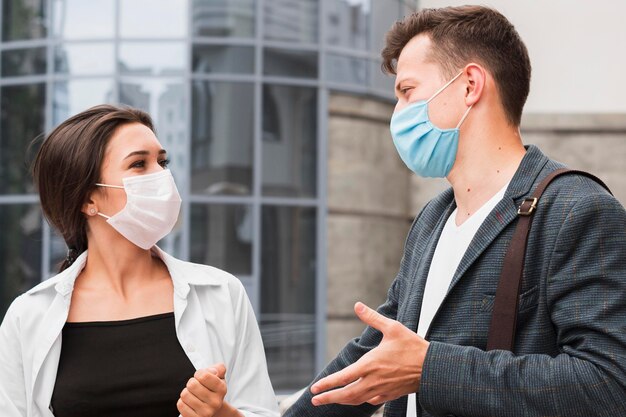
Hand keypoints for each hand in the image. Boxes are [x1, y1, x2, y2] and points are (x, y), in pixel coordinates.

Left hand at [177, 364, 227, 416]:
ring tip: (193, 395)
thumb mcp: (218, 376)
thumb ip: (219, 368)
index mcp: (222, 389)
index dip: (198, 374)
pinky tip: (189, 403)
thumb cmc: (211, 389)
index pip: (203, 376)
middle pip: (192, 385)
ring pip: (185, 395)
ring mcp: (206, 413)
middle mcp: (216, 402)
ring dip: (186, 392)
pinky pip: (181, 405)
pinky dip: (182, 402)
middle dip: (191, 383)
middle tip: (196, 387)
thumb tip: (212, 371)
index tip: (201, 377)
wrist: (212, 408)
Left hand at [310, 302, 428, 405]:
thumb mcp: (392, 328)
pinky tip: (357, 399)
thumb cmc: (413, 346)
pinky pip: (371, 401)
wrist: (433, 367)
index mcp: (370, 364)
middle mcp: (373, 380)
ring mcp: (382, 390)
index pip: (342, 378)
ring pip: (357, 400)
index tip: (314, 388)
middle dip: (328, 398)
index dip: (326, 384)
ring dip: (342, 401)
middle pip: (346, 394)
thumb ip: (372, 318)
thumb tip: (358, 305)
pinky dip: (360, 401)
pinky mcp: (390, 395)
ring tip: (331, 400)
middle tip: (315, 400)